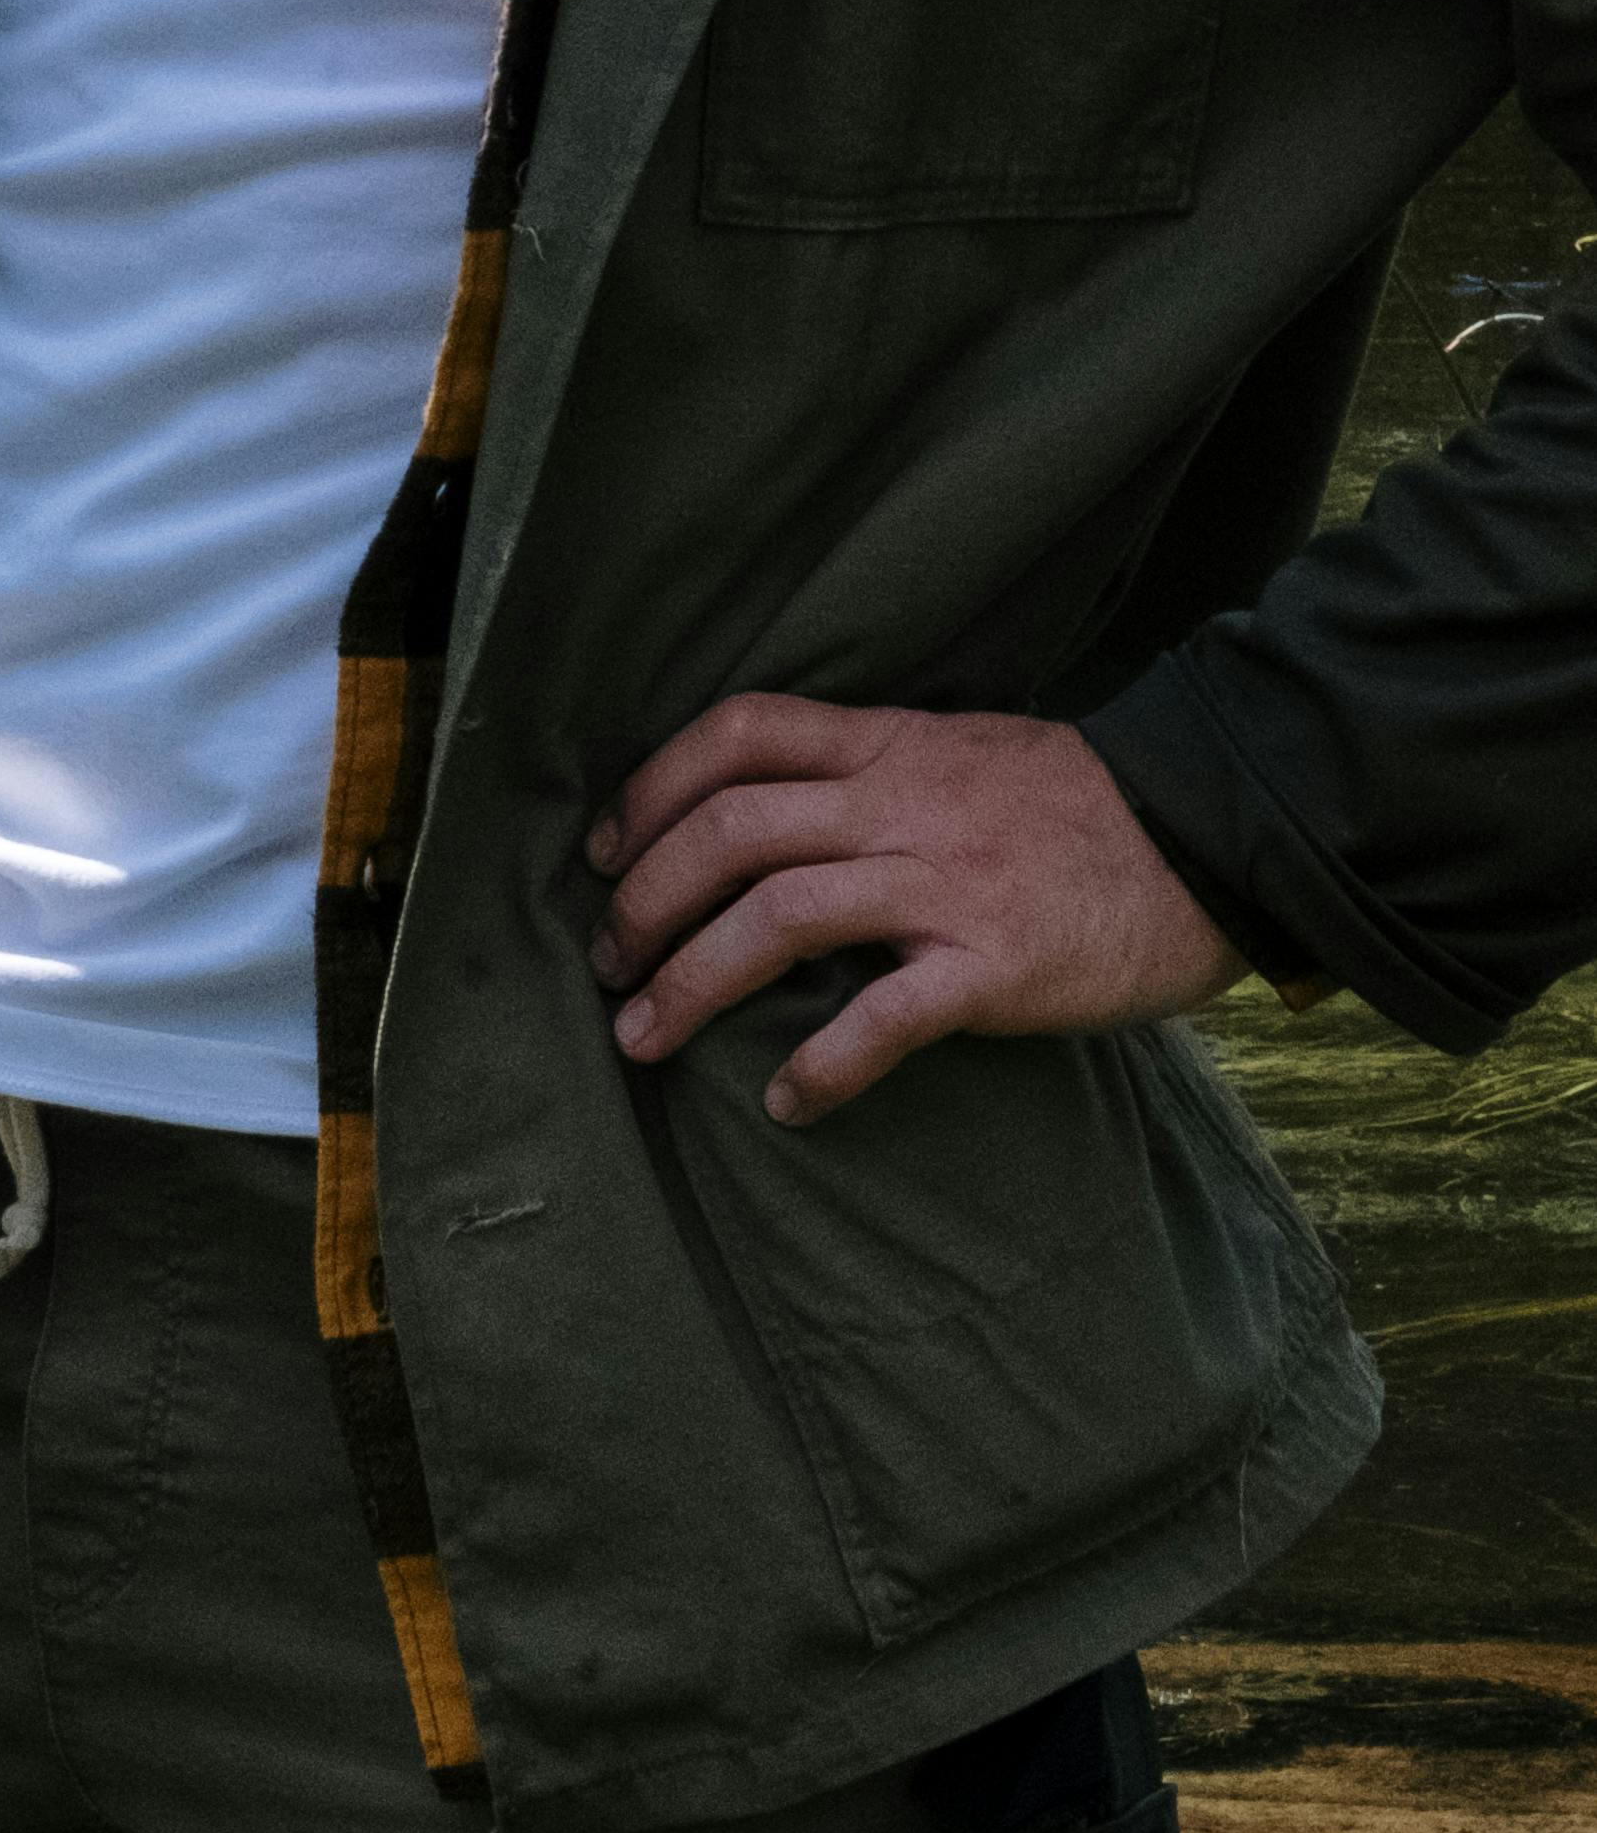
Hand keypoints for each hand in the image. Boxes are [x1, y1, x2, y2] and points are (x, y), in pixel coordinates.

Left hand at [585, 698, 1247, 1124]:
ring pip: (779, 918)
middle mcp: (907, 807)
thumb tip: (766, 814)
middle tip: (606, 964)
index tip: (606, 851)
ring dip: (688, 982)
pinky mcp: (997, 965)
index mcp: (895, 749)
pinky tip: (786, 1100)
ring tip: (641, 1037)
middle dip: (643, 902)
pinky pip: (884, 1018)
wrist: (1225, 837)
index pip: (742, 732)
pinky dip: (821, 1065)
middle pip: (730, 832)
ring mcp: (950, 885)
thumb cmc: (1087, 810)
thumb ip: (874, 773)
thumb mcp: (970, 754)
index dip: (653, 788)